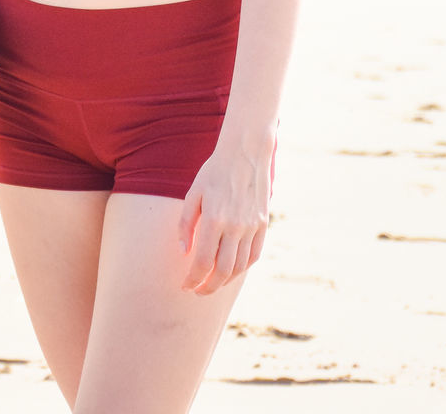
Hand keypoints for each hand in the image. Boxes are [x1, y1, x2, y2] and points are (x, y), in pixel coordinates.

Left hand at [176, 140, 272, 294]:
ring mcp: (251, 227)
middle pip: (222, 271)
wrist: (245, 154)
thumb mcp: (193, 193)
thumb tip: (183, 251)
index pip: (202, 261)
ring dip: (224, 281)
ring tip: (212, 283)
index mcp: (213, 219)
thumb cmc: (214, 172)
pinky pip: (254, 256)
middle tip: (197, 291)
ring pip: (239, 267)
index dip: (192, 279)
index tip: (185, 286)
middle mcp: (234, 227)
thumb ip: (185, 223)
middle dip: (207, 287)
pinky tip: (231, 270)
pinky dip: (242, 268)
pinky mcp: (262, 225)